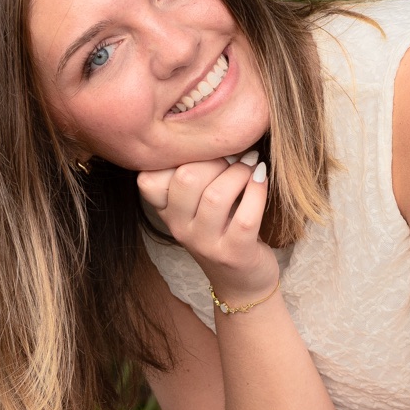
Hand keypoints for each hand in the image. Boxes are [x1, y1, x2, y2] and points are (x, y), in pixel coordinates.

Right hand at [137, 152, 275, 300]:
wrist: (242, 280)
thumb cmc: (223, 227)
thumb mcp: (198, 204)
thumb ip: (197, 172)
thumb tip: (215, 128)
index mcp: (166, 211)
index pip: (148, 178)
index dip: (177, 155)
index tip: (203, 151)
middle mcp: (179, 228)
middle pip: (186, 178)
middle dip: (216, 159)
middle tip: (235, 156)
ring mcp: (205, 243)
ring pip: (216, 195)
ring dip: (240, 173)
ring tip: (251, 166)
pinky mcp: (233, 253)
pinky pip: (245, 216)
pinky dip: (257, 191)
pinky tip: (261, 179)